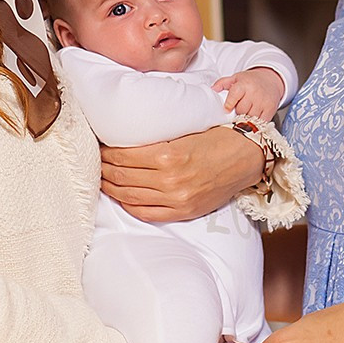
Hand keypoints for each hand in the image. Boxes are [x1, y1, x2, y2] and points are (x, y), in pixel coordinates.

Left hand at [99, 125, 262, 222]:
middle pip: (122, 176)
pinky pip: (146, 212)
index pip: (124, 156)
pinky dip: (128, 204)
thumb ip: (158, 139)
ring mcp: (176, 198)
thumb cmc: (218, 137)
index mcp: (169, 154)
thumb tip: (127, 139)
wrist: (247, 157)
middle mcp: (170, 179)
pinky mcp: (183, 211)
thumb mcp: (186, 130)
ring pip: (129, 196)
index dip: (107, 152)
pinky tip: (121, 196)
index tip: (100, 145)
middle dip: (104, 168)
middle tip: (96, 160)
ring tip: (103, 177)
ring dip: (111, 187)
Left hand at [215, 67, 284, 122]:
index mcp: (244, 84)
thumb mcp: (236, 78)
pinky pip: (261, 122)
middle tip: (239, 108)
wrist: (270, 79)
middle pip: (241, 110)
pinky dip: (256, 122)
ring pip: (250, 118)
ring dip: (247, 118)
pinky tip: (255, 116)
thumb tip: (212, 90)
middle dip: (238, 112)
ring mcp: (263, 102)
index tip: (227, 108)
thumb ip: (222, 83)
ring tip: (247, 112)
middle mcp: (255, 93)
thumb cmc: (251, 80)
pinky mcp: (271, 109)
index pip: (234, 96)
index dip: (229, 104)